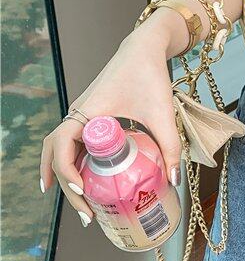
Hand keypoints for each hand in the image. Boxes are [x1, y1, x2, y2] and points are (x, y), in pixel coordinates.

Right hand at [39, 25, 181, 227]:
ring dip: (67, 176)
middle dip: (65, 185)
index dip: (65, 171)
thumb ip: (169, 146)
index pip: (60, 145)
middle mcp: (77, 114)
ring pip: (61, 149)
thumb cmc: (150, 75)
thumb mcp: (162, 113)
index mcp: (87, 111)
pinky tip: (87, 182)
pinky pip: (75, 143)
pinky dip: (75, 163)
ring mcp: (82, 114)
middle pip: (55, 154)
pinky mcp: (91, 115)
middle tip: (85, 212)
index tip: (83, 191)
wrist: (146, 48)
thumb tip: (173, 180)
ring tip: (83, 204)